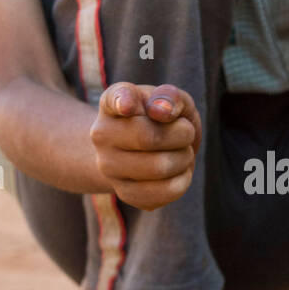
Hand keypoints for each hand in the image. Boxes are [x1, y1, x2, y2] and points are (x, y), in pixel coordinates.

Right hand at [91, 81, 201, 210]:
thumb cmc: (161, 119)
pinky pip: (166, 191)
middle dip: (183, 134)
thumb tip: (162, 110)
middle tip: (186, 132)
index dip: (123, 102)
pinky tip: (176, 171)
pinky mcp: (125, 193)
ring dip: (185, 158)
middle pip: (150, 138)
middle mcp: (102, 135)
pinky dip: (183, 180)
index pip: (115, 100)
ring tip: (181, 152)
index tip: (128, 106)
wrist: (148, 151)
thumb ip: (170, 96)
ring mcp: (108, 167)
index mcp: (111, 103)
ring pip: (160, 167)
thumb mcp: (170, 99)